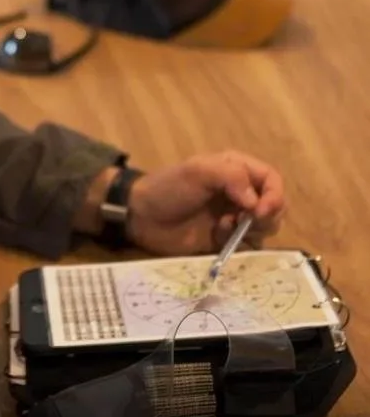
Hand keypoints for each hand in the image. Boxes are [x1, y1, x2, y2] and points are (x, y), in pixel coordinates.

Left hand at [126, 150, 285, 255]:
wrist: (142, 216)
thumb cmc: (169, 188)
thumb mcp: (198, 171)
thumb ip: (232, 177)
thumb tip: (256, 203)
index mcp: (236, 170)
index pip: (272, 180)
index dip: (274, 195)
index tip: (260, 210)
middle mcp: (240, 193)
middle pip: (275, 206)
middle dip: (266, 215)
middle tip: (246, 220)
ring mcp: (233, 217)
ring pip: (265, 227)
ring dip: (252, 229)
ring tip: (225, 226)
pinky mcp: (224, 240)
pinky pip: (248, 246)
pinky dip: (240, 244)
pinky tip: (218, 237)